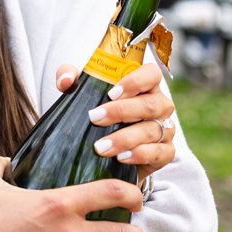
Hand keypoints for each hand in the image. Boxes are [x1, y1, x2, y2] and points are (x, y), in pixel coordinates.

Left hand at [59, 62, 175, 180]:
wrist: (106, 154)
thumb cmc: (99, 114)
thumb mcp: (82, 93)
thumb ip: (70, 78)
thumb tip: (65, 81)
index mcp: (145, 86)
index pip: (151, 74)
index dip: (135, 81)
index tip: (111, 93)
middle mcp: (160, 105)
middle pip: (150, 104)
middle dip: (122, 111)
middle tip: (95, 118)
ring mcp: (166, 129)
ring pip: (152, 130)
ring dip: (124, 138)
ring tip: (101, 147)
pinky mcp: (166, 152)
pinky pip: (159, 152)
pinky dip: (140, 154)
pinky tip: (121, 158)